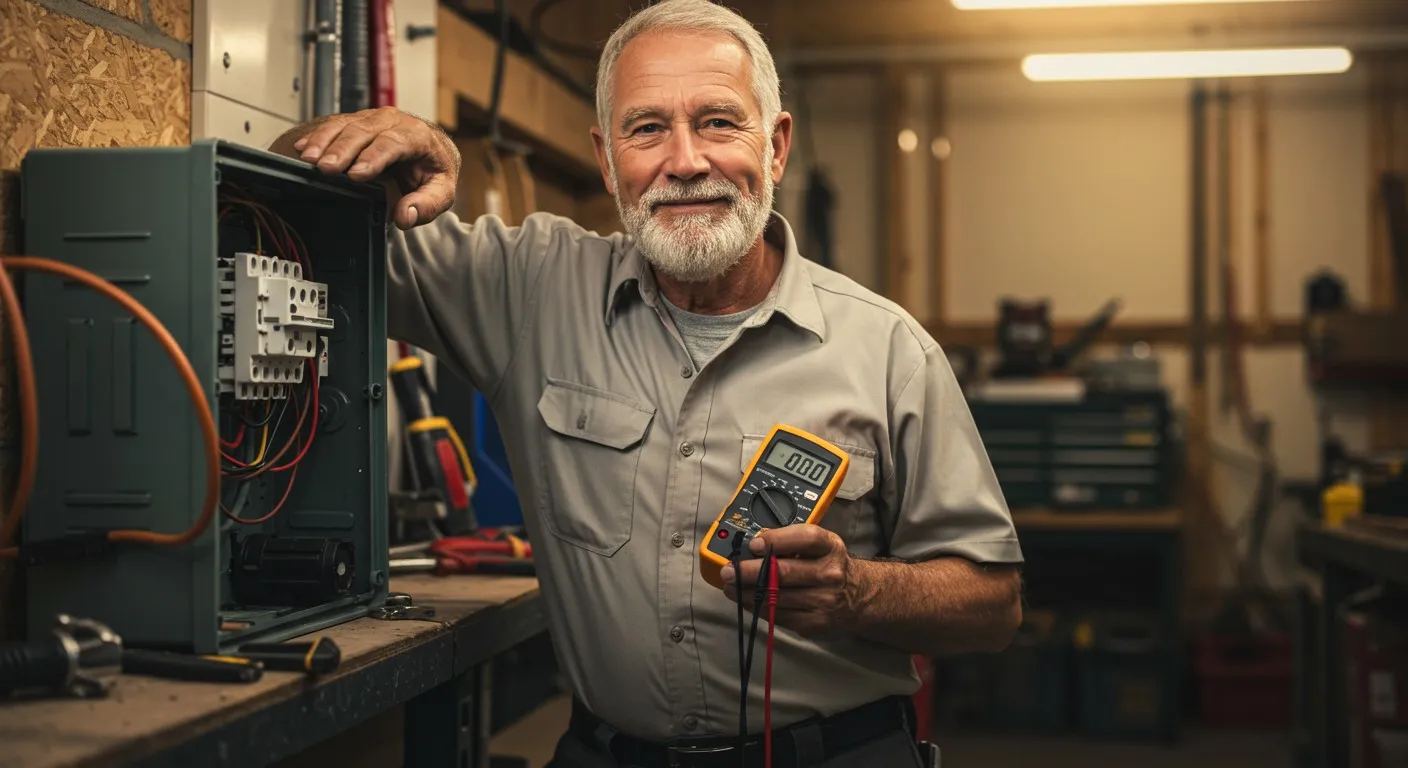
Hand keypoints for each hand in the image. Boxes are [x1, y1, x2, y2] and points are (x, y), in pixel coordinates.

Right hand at [284, 107, 459, 230]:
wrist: (432, 151)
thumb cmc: (434, 171)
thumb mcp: (442, 191)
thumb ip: (427, 205)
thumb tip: (406, 216)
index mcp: (418, 135)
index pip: (394, 143)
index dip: (374, 157)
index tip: (356, 174)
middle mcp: (394, 121)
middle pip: (365, 131)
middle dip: (343, 149)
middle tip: (325, 168)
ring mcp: (373, 119)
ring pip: (346, 124)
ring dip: (325, 141)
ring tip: (309, 159)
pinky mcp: (357, 121)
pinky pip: (335, 125)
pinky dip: (318, 137)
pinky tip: (303, 148)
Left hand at [719, 525, 860, 635]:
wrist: (857, 596)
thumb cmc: (827, 564)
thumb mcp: (820, 545)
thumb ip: (792, 541)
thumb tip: (753, 546)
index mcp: (830, 547)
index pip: (805, 538)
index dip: (777, 540)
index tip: (754, 545)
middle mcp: (830, 573)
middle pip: (783, 572)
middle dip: (749, 572)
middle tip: (729, 571)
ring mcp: (823, 600)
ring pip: (775, 597)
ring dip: (747, 593)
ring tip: (731, 587)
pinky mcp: (815, 622)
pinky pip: (778, 615)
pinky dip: (758, 607)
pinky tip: (748, 600)